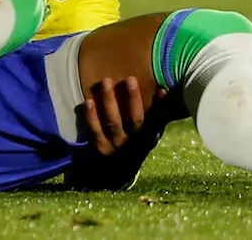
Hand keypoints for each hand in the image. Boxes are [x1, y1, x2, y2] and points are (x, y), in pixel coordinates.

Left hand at [65, 76, 179, 190]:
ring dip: (109, 101)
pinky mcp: (100, 148)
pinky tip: (88, 101)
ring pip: (113, 122)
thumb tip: (163, 89)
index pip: (157, 121)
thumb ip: (158, 114)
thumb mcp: (151, 131)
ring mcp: (117, 146)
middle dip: (133, 99)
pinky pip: (95, 131)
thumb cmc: (137, 141)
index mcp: (149, 137)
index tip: (160, 89)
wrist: (118, 171)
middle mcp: (134, 143)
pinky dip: (91, 117)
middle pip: (135, 120)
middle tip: (130, 79)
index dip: (160, 106)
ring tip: (106, 82)